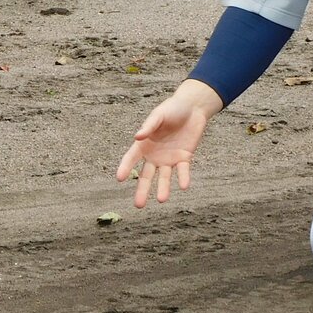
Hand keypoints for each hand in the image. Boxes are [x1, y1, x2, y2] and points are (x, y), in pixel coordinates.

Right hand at [115, 80, 223, 206]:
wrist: (192, 108)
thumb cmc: (172, 109)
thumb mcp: (159, 115)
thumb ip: (149, 126)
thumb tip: (137, 136)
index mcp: (144, 144)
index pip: (131, 158)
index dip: (125, 167)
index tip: (119, 178)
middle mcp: (154, 155)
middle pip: (146, 175)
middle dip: (142, 189)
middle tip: (138, 205)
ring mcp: (169, 158)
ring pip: (165, 177)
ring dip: (163, 188)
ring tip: (161, 200)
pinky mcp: (184, 158)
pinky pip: (183, 170)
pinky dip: (183, 178)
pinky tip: (184, 186)